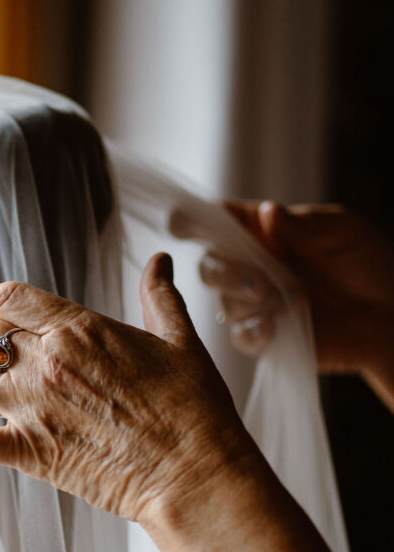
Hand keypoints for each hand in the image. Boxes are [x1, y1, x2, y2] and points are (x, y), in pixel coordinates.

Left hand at [0, 254, 258, 530]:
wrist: (195, 473)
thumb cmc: (194, 409)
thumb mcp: (180, 341)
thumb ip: (160, 296)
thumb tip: (159, 262)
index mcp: (78, 329)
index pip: (7, 297)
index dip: (0, 305)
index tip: (10, 318)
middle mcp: (46, 363)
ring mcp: (33, 409)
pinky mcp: (30, 454)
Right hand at [201, 203, 393, 396]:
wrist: (392, 316)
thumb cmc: (369, 264)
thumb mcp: (343, 232)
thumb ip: (304, 225)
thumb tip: (267, 213)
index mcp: (262, 231)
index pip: (218, 221)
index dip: (193, 219)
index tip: (180, 221)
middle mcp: (251, 265)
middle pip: (209, 265)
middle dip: (226, 272)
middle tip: (261, 283)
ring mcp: (255, 303)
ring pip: (223, 303)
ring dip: (251, 303)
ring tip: (295, 302)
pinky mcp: (266, 338)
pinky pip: (242, 336)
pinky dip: (255, 331)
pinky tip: (277, 327)